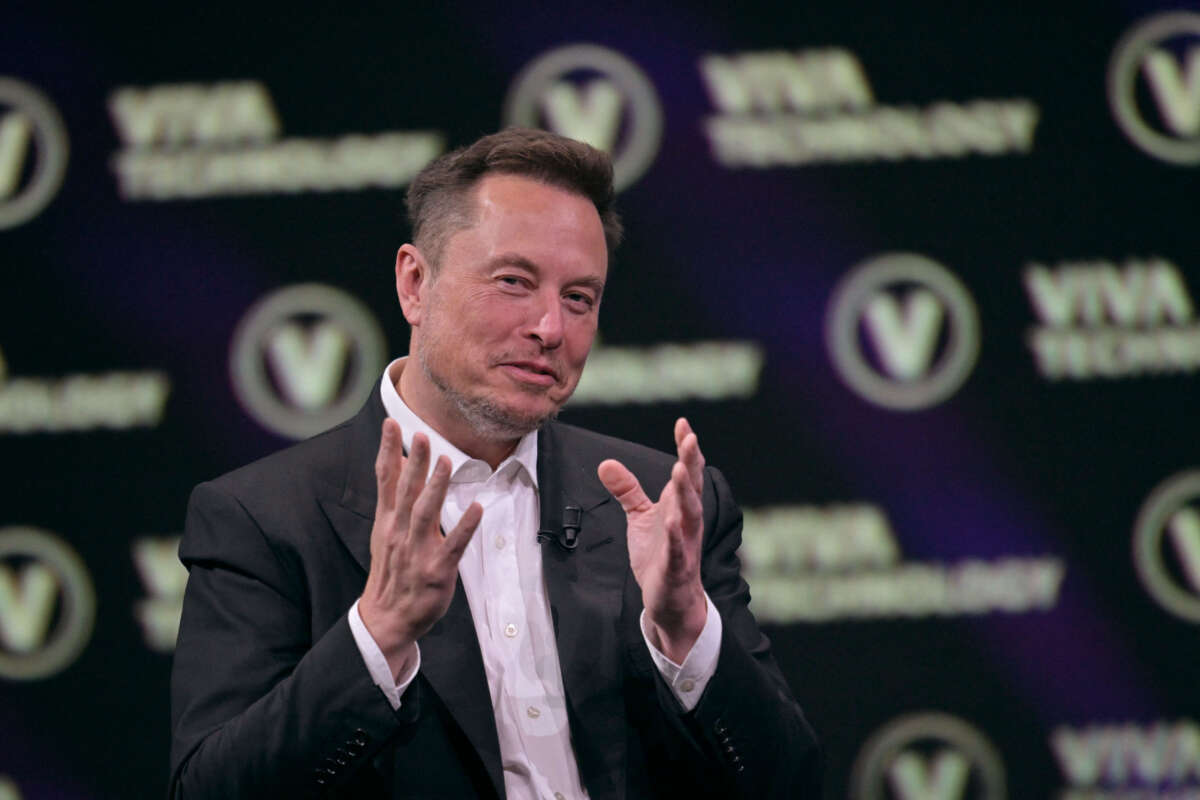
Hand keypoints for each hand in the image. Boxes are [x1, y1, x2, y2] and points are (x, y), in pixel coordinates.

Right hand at [359, 419, 481, 679]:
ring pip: (426, 514)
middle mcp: (399, 533)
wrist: (386, 618)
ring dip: (436, 487)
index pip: (385, 480)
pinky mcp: (437, 571)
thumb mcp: (385, 531)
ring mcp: (417, 552)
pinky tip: (476, 508)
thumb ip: (393, 497)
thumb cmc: (391, 570)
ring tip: (446, 462)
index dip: (387, 451)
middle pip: (406, 492)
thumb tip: (401, 461)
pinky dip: (464, 527)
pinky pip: (453, 545)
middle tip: (422, 435)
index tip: (392, 423)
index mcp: (386, 521)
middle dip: (415, 463)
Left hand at [597, 418, 706, 663]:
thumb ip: (628, 490)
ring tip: (679, 471)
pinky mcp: (676, 568)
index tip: (683, 423)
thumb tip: (606, 463)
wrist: (671, 600)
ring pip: (690, 515)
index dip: (686, 449)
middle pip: (691, 488)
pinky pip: (678, 551)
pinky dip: (676, 537)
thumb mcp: (640, 517)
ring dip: (685, 494)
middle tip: (690, 439)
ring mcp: (684, 544)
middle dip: (691, 463)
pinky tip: (671, 522)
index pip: (686, 473)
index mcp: (680, 507)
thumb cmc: (660, 554)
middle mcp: (687, 521)